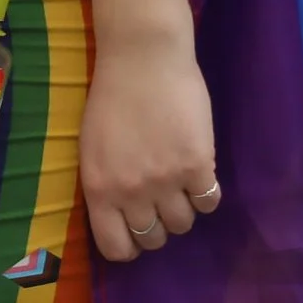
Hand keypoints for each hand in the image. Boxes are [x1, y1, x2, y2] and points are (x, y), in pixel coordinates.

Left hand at [79, 29, 218, 261]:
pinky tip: (196, 167)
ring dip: (182, 205)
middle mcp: (130, 189)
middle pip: (154, 239)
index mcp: (98, 184)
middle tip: (157, 194)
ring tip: (175, 173)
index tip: (134, 229)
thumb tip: (122, 220)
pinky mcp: (198, 166)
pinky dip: (205, 190)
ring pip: (184, 224)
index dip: (128, 244)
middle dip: (157, 222)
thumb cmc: (112, 94)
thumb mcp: (92, 144)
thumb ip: (106, 184)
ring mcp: (166, 180)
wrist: (142, 55)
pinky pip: (209, 202)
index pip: (115, 247)